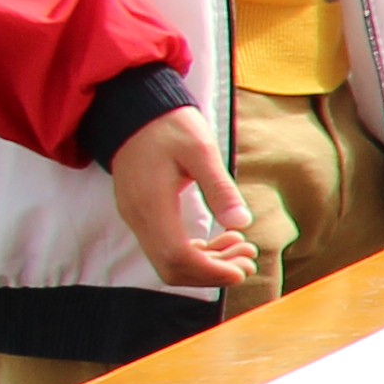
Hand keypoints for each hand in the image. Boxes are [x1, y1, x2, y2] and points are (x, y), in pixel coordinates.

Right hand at [108, 108, 253, 289]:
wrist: (134, 111)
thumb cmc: (168, 125)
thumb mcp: (200, 149)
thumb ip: (219, 187)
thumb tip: (242, 223)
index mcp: (151, 204)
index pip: (176, 257)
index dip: (210, 272)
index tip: (243, 269)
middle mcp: (138, 217)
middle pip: (172, 267)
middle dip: (212, 272)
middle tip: (249, 260)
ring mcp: (136, 217)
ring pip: (169, 261)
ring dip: (208, 264)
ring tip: (243, 248)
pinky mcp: (142, 214)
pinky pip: (166, 246)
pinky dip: (196, 252)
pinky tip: (225, 238)